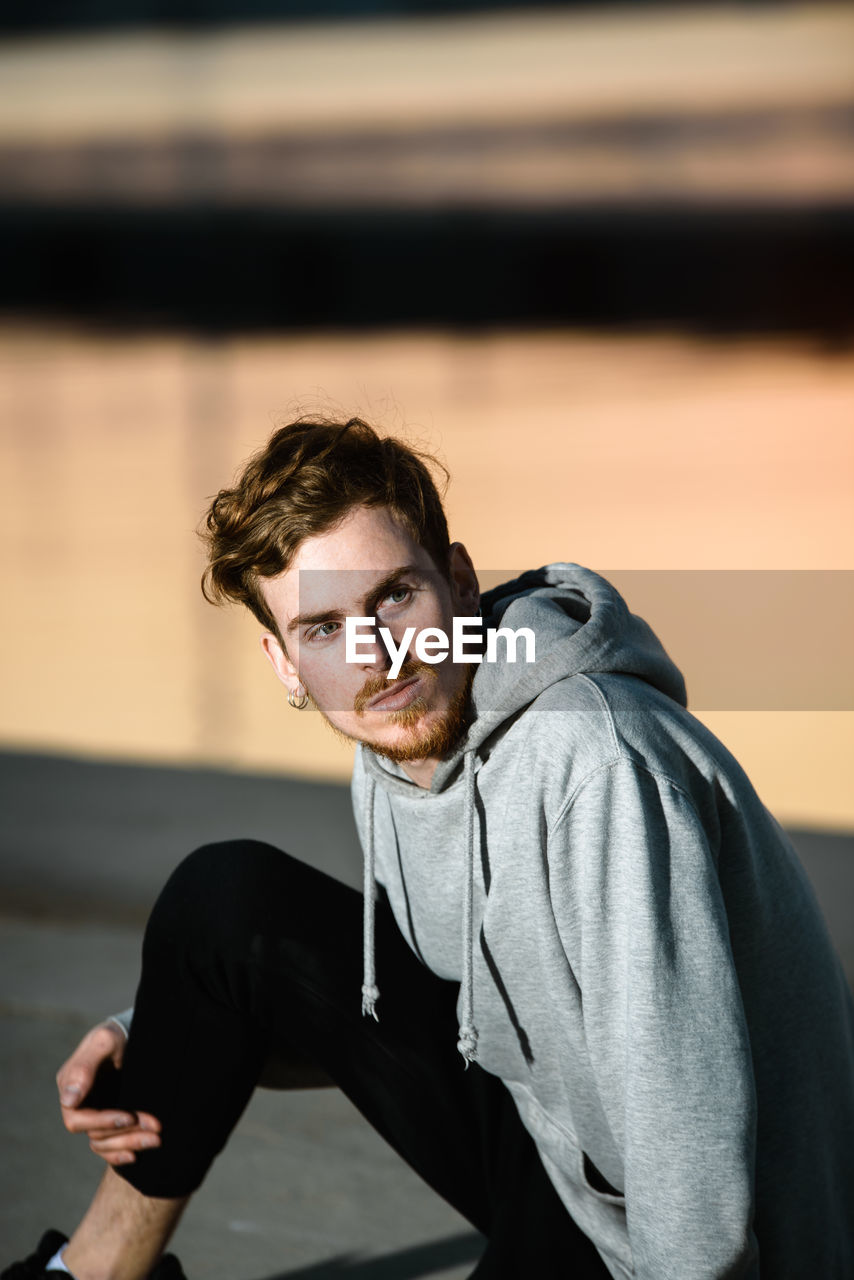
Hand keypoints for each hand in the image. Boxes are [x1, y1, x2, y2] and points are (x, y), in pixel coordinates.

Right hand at [56, 1021, 161, 1166]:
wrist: (134, 1035)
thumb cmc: (116, 1034)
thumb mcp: (104, 1041)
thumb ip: (85, 1066)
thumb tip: (69, 1100)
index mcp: (71, 1087)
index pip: (78, 1119)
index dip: (103, 1123)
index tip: (130, 1117)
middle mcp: (79, 1105)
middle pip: (95, 1135)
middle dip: (125, 1135)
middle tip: (155, 1130)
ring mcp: (94, 1114)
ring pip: (104, 1143)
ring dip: (130, 1144)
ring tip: (157, 1140)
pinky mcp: (109, 1121)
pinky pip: (108, 1147)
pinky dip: (120, 1154)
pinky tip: (136, 1156)